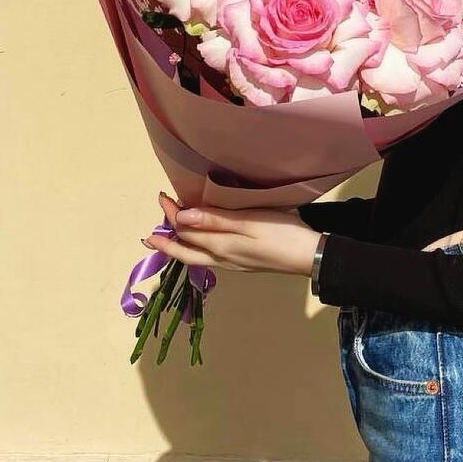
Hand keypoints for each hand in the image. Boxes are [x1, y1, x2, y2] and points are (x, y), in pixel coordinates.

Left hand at [144, 192, 322, 277]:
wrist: (311, 257)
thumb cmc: (281, 234)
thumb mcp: (249, 222)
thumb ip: (215, 220)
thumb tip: (181, 218)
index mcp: (220, 247)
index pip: (186, 232)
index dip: (171, 216)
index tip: (162, 198)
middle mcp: (221, 259)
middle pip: (186, 252)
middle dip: (167, 241)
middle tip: (151, 233)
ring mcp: (233, 263)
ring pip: (197, 256)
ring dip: (181, 245)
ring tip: (170, 238)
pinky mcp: (243, 262)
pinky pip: (210, 256)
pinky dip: (197, 247)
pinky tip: (202, 242)